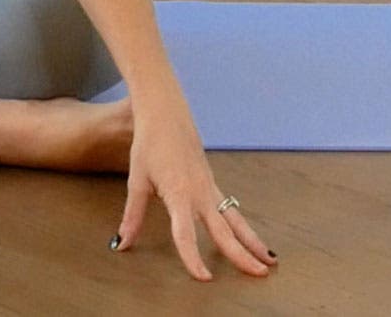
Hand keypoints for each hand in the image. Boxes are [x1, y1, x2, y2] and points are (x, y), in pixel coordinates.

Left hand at [113, 94, 275, 281]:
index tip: (205, 278)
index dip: (193, 258)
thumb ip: (132, 217)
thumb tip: (121, 244)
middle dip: (242, 255)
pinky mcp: (212, 182)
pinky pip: (231, 209)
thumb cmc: (149, 144)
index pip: (186, 234)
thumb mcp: (137, 181)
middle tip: (260, 274)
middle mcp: (200, 193)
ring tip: (269, 261)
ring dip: (252, 241)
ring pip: (235, 220)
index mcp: (179, 194)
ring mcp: (210, 187)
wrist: (165, 112)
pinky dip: (243, 226)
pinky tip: (251, 239)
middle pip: (224, 231)